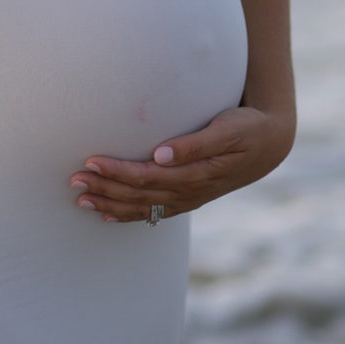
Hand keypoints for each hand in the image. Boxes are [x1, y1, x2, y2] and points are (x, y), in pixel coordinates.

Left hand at [68, 104, 295, 222]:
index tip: (91, 161)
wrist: (270, 144)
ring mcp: (188, 198)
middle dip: (105, 188)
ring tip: (80, 197)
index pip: (147, 176)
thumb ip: (194, 144)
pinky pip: (153, 212)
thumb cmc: (247, 129)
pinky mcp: (187, 198)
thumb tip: (160, 153)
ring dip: (110, 202)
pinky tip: (106, 214)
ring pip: (142, 206)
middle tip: (74, 179)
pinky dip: (128, 214)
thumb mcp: (227, 130)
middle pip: (138, 194)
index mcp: (195, 174)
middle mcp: (189, 191)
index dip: (117, 171)